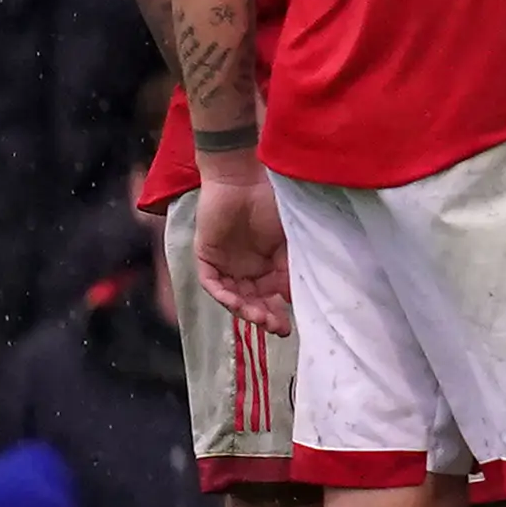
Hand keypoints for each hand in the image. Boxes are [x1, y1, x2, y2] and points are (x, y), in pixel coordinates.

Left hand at [197, 177, 292, 335]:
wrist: (243, 179)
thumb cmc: (272, 203)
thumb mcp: (290, 240)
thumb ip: (291, 267)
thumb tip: (298, 297)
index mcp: (269, 265)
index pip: (273, 297)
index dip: (280, 313)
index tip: (290, 327)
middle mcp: (247, 269)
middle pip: (253, 301)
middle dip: (264, 317)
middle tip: (276, 327)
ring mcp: (226, 265)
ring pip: (233, 297)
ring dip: (245, 310)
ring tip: (259, 317)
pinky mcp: (206, 258)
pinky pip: (212, 284)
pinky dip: (223, 295)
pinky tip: (236, 302)